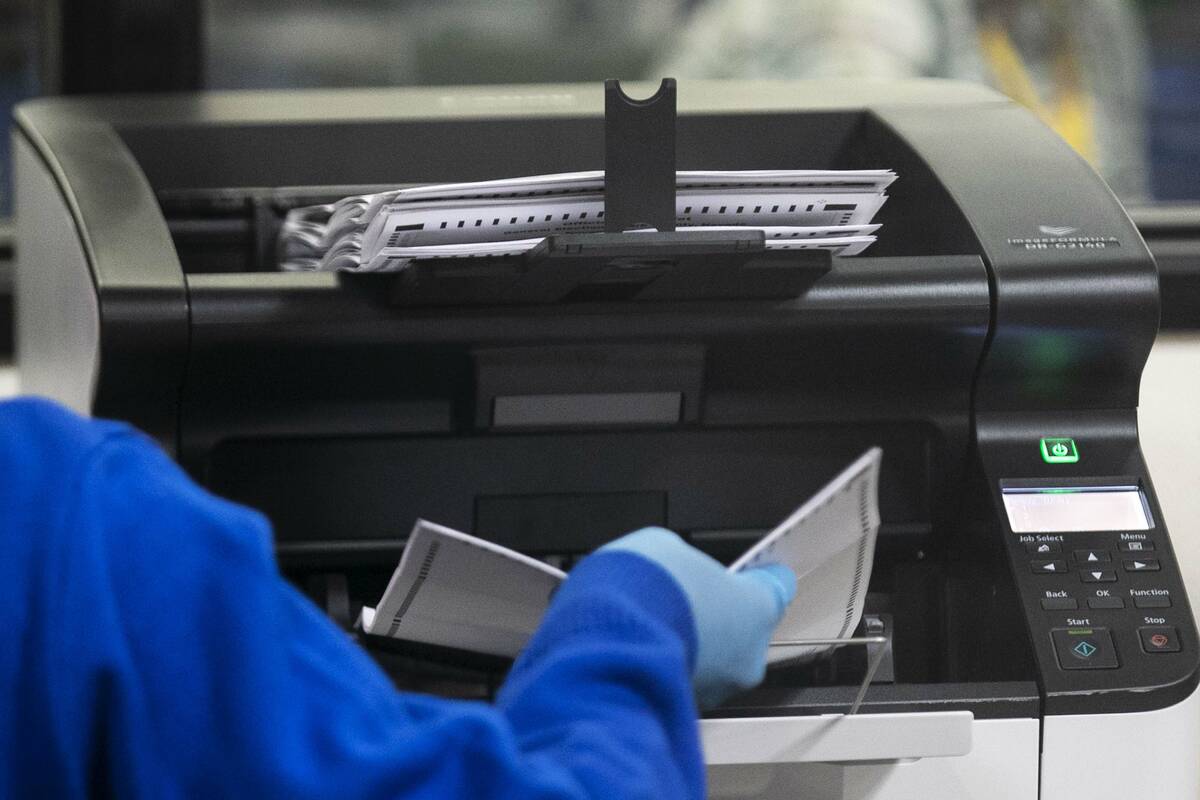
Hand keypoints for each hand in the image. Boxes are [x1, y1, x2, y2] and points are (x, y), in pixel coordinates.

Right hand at [602, 527, 795, 708]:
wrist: (604, 640)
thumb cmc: (642, 589)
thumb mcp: (666, 549)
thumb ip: (687, 565)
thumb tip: (681, 572)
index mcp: (756, 606)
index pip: (776, 589)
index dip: (755, 580)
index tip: (746, 575)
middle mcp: (749, 656)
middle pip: (742, 631)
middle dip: (716, 618)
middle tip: (681, 601)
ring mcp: (719, 690)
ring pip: (714, 663)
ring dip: (693, 646)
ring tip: (655, 627)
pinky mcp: (688, 710)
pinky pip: (685, 682)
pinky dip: (669, 667)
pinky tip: (643, 650)